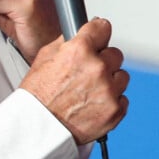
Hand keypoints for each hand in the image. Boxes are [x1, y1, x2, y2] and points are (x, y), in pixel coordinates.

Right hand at [20, 18, 129, 143]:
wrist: (36, 130)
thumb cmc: (37, 97)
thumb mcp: (45, 57)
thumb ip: (67, 42)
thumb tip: (81, 32)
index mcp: (79, 50)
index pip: (103, 28)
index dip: (99, 33)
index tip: (99, 37)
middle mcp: (97, 68)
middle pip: (115, 53)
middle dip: (104, 61)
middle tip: (88, 73)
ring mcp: (108, 90)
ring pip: (121, 76)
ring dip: (110, 82)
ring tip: (90, 92)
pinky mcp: (115, 110)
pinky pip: (122, 99)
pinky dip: (111, 102)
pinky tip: (94, 105)